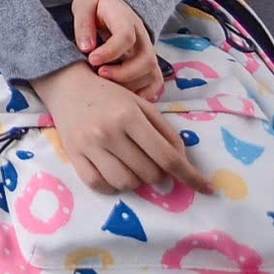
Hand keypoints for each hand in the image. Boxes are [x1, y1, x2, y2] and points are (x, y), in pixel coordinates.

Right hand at [31, 64, 211, 196]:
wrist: (67, 85)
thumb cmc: (109, 95)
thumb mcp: (141, 105)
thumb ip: (165, 132)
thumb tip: (182, 162)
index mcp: (129, 115)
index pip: (166, 156)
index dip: (189, 175)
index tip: (206, 188)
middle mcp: (109, 131)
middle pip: (148, 173)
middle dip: (158, 174)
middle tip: (151, 163)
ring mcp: (89, 145)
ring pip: (125, 183)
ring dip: (136, 181)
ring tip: (132, 166)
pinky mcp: (73, 155)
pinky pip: (100, 185)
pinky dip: (113, 186)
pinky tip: (114, 173)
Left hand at [73, 0, 160, 98]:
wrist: (112, 7)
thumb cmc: (96, 8)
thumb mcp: (83, 6)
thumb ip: (83, 24)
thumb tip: (86, 47)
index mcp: (125, 19)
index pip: (126, 37)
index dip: (110, 52)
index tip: (92, 59)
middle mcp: (142, 37)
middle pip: (147, 60)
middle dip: (123, 73)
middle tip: (100, 74)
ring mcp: (148, 52)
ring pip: (152, 74)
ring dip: (130, 85)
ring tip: (107, 84)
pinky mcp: (148, 65)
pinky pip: (155, 83)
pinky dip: (142, 94)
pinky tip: (122, 94)